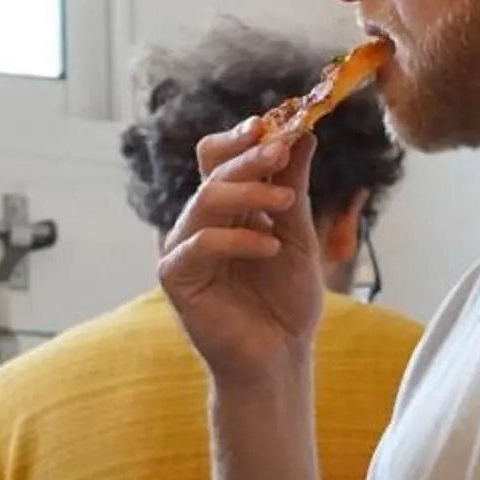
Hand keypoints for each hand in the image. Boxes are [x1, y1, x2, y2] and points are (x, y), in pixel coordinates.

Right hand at [157, 123, 322, 383]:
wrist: (280, 356)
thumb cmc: (287, 301)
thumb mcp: (298, 236)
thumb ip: (293, 189)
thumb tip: (303, 135)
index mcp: (229, 207)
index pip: (222, 157)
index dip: (241, 137)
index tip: (273, 124)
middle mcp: (202, 221)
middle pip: (214, 171)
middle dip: (249, 157)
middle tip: (280, 149)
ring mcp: (186, 247)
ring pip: (206, 200)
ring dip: (248, 194)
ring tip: (285, 204)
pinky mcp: (176, 277)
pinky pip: (198, 243)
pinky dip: (236, 240)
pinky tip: (269, 248)